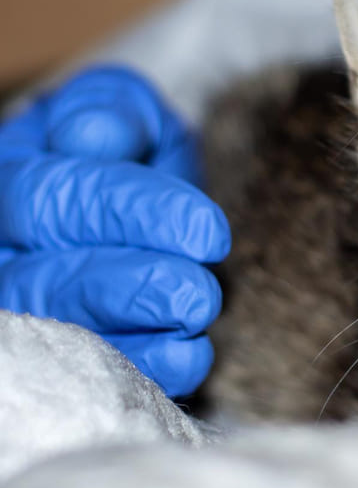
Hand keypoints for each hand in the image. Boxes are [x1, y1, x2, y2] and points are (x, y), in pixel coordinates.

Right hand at [0, 66, 228, 396]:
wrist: (149, 201)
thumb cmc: (133, 148)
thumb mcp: (129, 111)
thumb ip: (112, 110)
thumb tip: (92, 135)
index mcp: (10, 180)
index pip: (50, 198)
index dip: (130, 214)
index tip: (208, 231)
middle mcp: (2, 251)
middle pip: (44, 280)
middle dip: (133, 286)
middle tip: (201, 290)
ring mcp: (25, 308)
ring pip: (59, 333)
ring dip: (137, 331)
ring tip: (198, 312)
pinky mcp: (62, 354)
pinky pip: (87, 377)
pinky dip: (143, 371)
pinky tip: (190, 355)